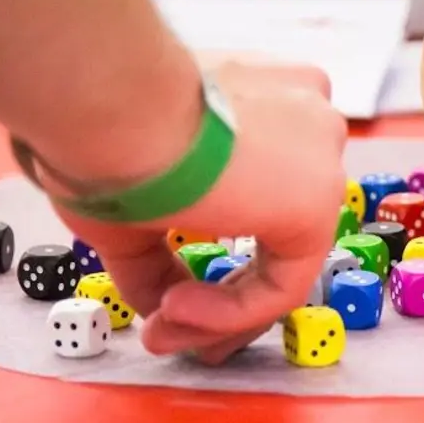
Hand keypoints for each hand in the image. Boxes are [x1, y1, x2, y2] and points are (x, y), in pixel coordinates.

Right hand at [54, 58, 347, 363]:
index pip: (260, 189)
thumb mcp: (133, 197)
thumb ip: (157, 253)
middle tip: (172, 327)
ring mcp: (320, 154)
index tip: (169, 295)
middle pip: (277, 229)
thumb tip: (158, 307)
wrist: (107, 101)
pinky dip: (230, 311)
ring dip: (220, 311)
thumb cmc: (104, 125)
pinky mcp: (316, 201)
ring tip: (162, 326)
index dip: (215, 248)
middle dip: (224, 294)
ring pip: (281, 260)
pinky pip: (281, 282)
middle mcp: (304, 116)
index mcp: (265, 95)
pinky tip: (175, 310)